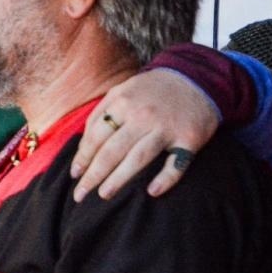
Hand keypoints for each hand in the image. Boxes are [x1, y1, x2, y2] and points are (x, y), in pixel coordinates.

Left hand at [71, 69, 219, 201]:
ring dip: (119, 179)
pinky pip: (177, 163)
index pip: (96, 136)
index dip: (83, 157)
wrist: (197, 78)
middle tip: (80, 194)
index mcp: (122, 103)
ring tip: (104, 194)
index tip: (74, 174)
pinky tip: (152, 191)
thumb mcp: (122, 91)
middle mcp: (142, 116)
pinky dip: (166, 178)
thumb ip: (101, 114)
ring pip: (138, 158)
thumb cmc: (151, 90)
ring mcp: (166, 128)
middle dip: (93, 174)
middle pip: (112, 151)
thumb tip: (83, 146)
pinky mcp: (189, 138)